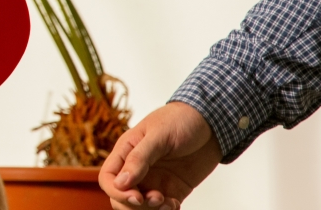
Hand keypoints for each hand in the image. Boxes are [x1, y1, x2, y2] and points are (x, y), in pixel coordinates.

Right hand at [99, 102, 222, 208]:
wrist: (212, 123)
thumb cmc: (181, 119)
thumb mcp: (158, 135)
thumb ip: (139, 158)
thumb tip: (121, 182)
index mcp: (126, 151)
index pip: (108, 178)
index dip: (116, 192)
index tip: (136, 196)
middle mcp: (137, 168)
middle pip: (120, 197)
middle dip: (133, 205)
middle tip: (153, 200)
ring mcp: (154, 180)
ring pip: (140, 206)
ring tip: (166, 202)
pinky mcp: (172, 189)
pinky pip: (162, 208)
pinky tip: (175, 204)